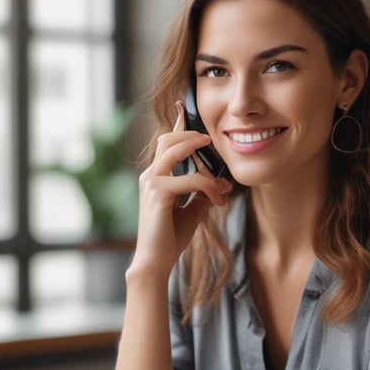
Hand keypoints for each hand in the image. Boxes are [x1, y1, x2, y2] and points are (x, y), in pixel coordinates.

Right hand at [131, 101, 231, 277]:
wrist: (156, 262)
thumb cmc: (170, 238)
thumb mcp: (192, 211)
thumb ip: (202, 194)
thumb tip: (219, 183)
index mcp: (156, 177)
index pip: (167, 144)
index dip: (177, 124)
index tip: (183, 107)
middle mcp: (150, 175)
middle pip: (168, 138)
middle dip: (190, 133)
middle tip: (210, 139)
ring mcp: (150, 182)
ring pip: (175, 150)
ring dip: (199, 152)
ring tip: (216, 162)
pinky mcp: (157, 193)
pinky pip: (189, 179)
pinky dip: (208, 186)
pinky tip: (218, 198)